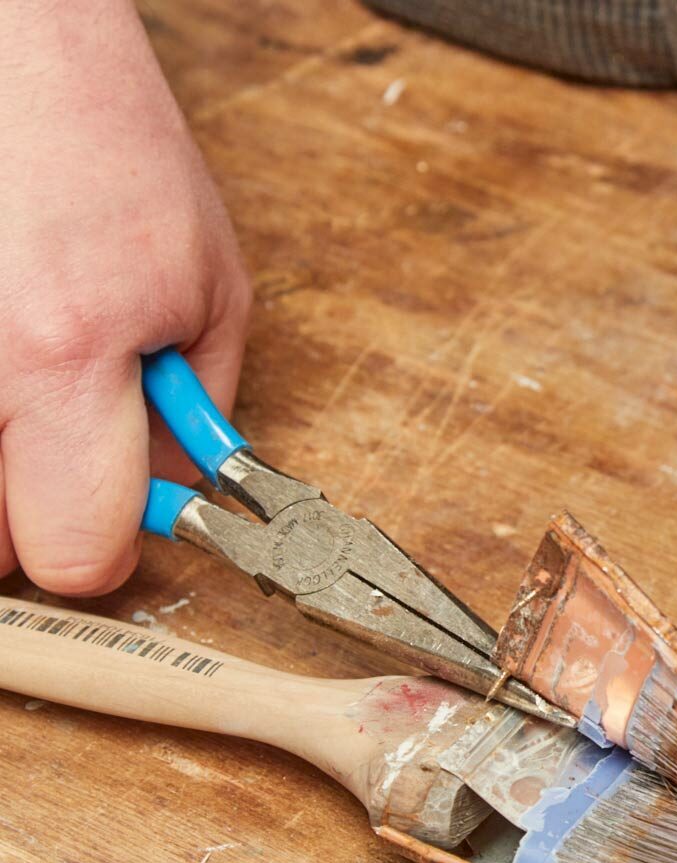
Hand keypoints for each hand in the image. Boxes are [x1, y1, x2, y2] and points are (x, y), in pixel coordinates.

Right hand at [0, 0, 250, 594]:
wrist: (7, 46)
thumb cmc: (109, 149)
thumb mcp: (209, 288)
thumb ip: (195, 413)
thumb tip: (175, 498)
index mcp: (63, 354)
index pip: (75, 552)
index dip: (107, 551)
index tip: (118, 525)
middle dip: (37, 516)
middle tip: (61, 448)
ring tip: (25, 388)